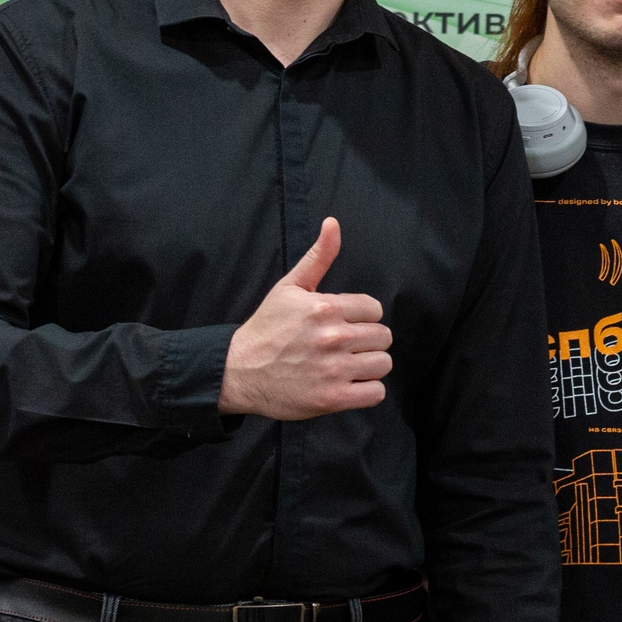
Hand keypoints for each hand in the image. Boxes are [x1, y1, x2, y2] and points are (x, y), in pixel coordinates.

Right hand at [219, 217, 392, 419]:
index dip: (362, 317)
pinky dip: (367, 390)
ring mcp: (333, 369)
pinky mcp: (332, 398)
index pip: (375, 309)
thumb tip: (333, 222)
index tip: (344, 324)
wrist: (238, 372)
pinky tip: (350, 384)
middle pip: (383, 337)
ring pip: (383, 364)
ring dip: (369, 366)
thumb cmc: (266, 328)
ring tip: (347, 365)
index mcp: (325, 308)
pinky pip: (376, 393)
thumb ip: (318, 256)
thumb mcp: (289, 287)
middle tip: (344, 346)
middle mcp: (333, 337)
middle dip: (367, 340)